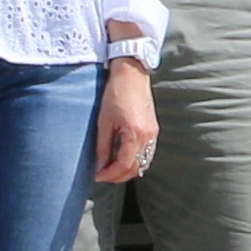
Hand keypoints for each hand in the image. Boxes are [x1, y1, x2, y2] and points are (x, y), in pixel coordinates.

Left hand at [92, 60, 157, 181]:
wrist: (131, 74)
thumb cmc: (116, 94)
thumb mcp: (104, 122)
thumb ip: (102, 147)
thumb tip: (99, 166)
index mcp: (135, 134)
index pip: (124, 165)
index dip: (109, 175)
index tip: (97, 176)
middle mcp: (148, 136)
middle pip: (136, 168)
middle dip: (118, 176)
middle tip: (102, 176)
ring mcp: (153, 133)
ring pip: (144, 162)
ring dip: (128, 169)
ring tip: (111, 169)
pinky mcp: (153, 129)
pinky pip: (147, 153)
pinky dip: (136, 160)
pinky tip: (123, 158)